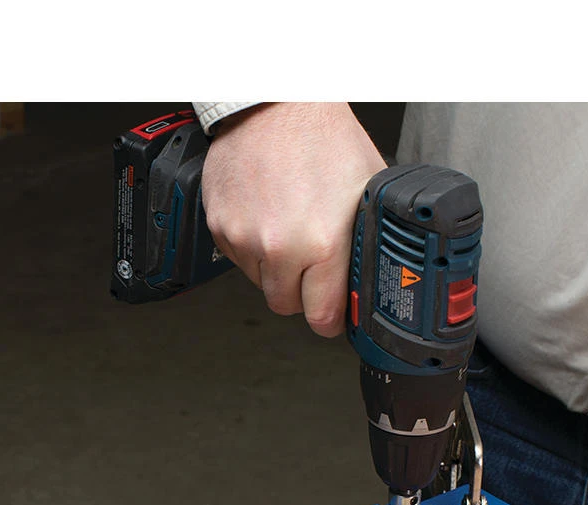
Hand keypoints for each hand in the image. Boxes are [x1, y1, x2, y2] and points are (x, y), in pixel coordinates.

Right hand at [201, 103, 385, 337]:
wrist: (276, 102)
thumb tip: (367, 278)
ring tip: (288, 230)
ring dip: (275, 269)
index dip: (331, 319)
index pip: (322, 317)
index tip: (333, 316)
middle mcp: (279, 247)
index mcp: (322, 243)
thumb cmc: (323, 138)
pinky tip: (267, 217)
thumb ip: (364, 245)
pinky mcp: (220, 226)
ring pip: (261, 284)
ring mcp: (245, 238)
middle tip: (312, 266)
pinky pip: (238, 260)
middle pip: (287, 306)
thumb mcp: (366, 192)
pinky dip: (252, 248)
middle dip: (301, 293)